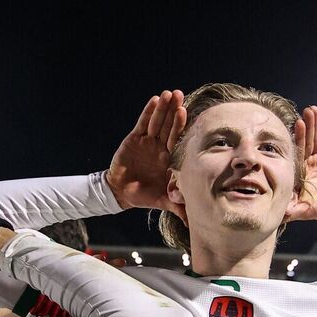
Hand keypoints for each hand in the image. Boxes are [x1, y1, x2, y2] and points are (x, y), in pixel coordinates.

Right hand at [105, 90, 186, 219]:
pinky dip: (148, 112)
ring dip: (162, 108)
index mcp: (170, 158)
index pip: (177, 139)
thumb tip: (195, 223)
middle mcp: (160, 146)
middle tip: (180, 95)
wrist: (121, 193)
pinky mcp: (134, 138)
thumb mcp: (164, 201)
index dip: (182, 126)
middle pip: (169, 125)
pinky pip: (142, 123)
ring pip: (157, 121)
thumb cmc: (145, 195)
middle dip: (174, 111)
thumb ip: (179, 207)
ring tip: (168, 93)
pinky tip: (154, 100)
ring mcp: (148, 141)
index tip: (188, 113)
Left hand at [284, 106, 316, 231]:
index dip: (295, 142)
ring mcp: (314, 159)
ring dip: (312, 124)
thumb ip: (293, 210)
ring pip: (313, 139)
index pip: (295, 155)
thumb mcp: (305, 210)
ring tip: (311, 110)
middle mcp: (304, 164)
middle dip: (303, 129)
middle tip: (302, 115)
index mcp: (297, 174)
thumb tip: (279, 214)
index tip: (292, 129)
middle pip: (303, 143)